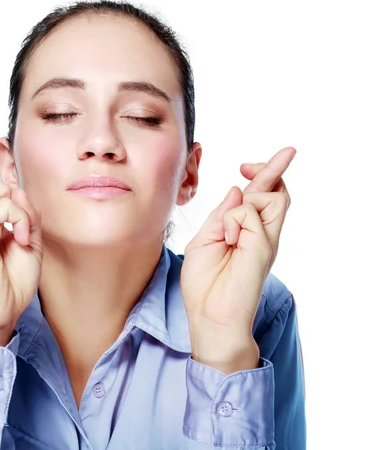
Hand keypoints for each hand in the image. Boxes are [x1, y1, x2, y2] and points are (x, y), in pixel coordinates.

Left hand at [180, 147, 295, 372]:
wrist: (209, 316)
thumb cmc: (204, 284)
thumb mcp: (204, 240)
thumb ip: (221, 216)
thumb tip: (237, 190)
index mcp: (245, 231)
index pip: (262, 195)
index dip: (263, 173)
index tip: (246, 165)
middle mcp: (261, 234)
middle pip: (278, 192)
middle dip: (269, 169)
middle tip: (248, 166)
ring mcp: (265, 240)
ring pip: (275, 197)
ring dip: (248, 199)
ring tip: (228, 230)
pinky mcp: (263, 247)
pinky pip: (250, 213)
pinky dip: (233, 219)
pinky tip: (226, 239)